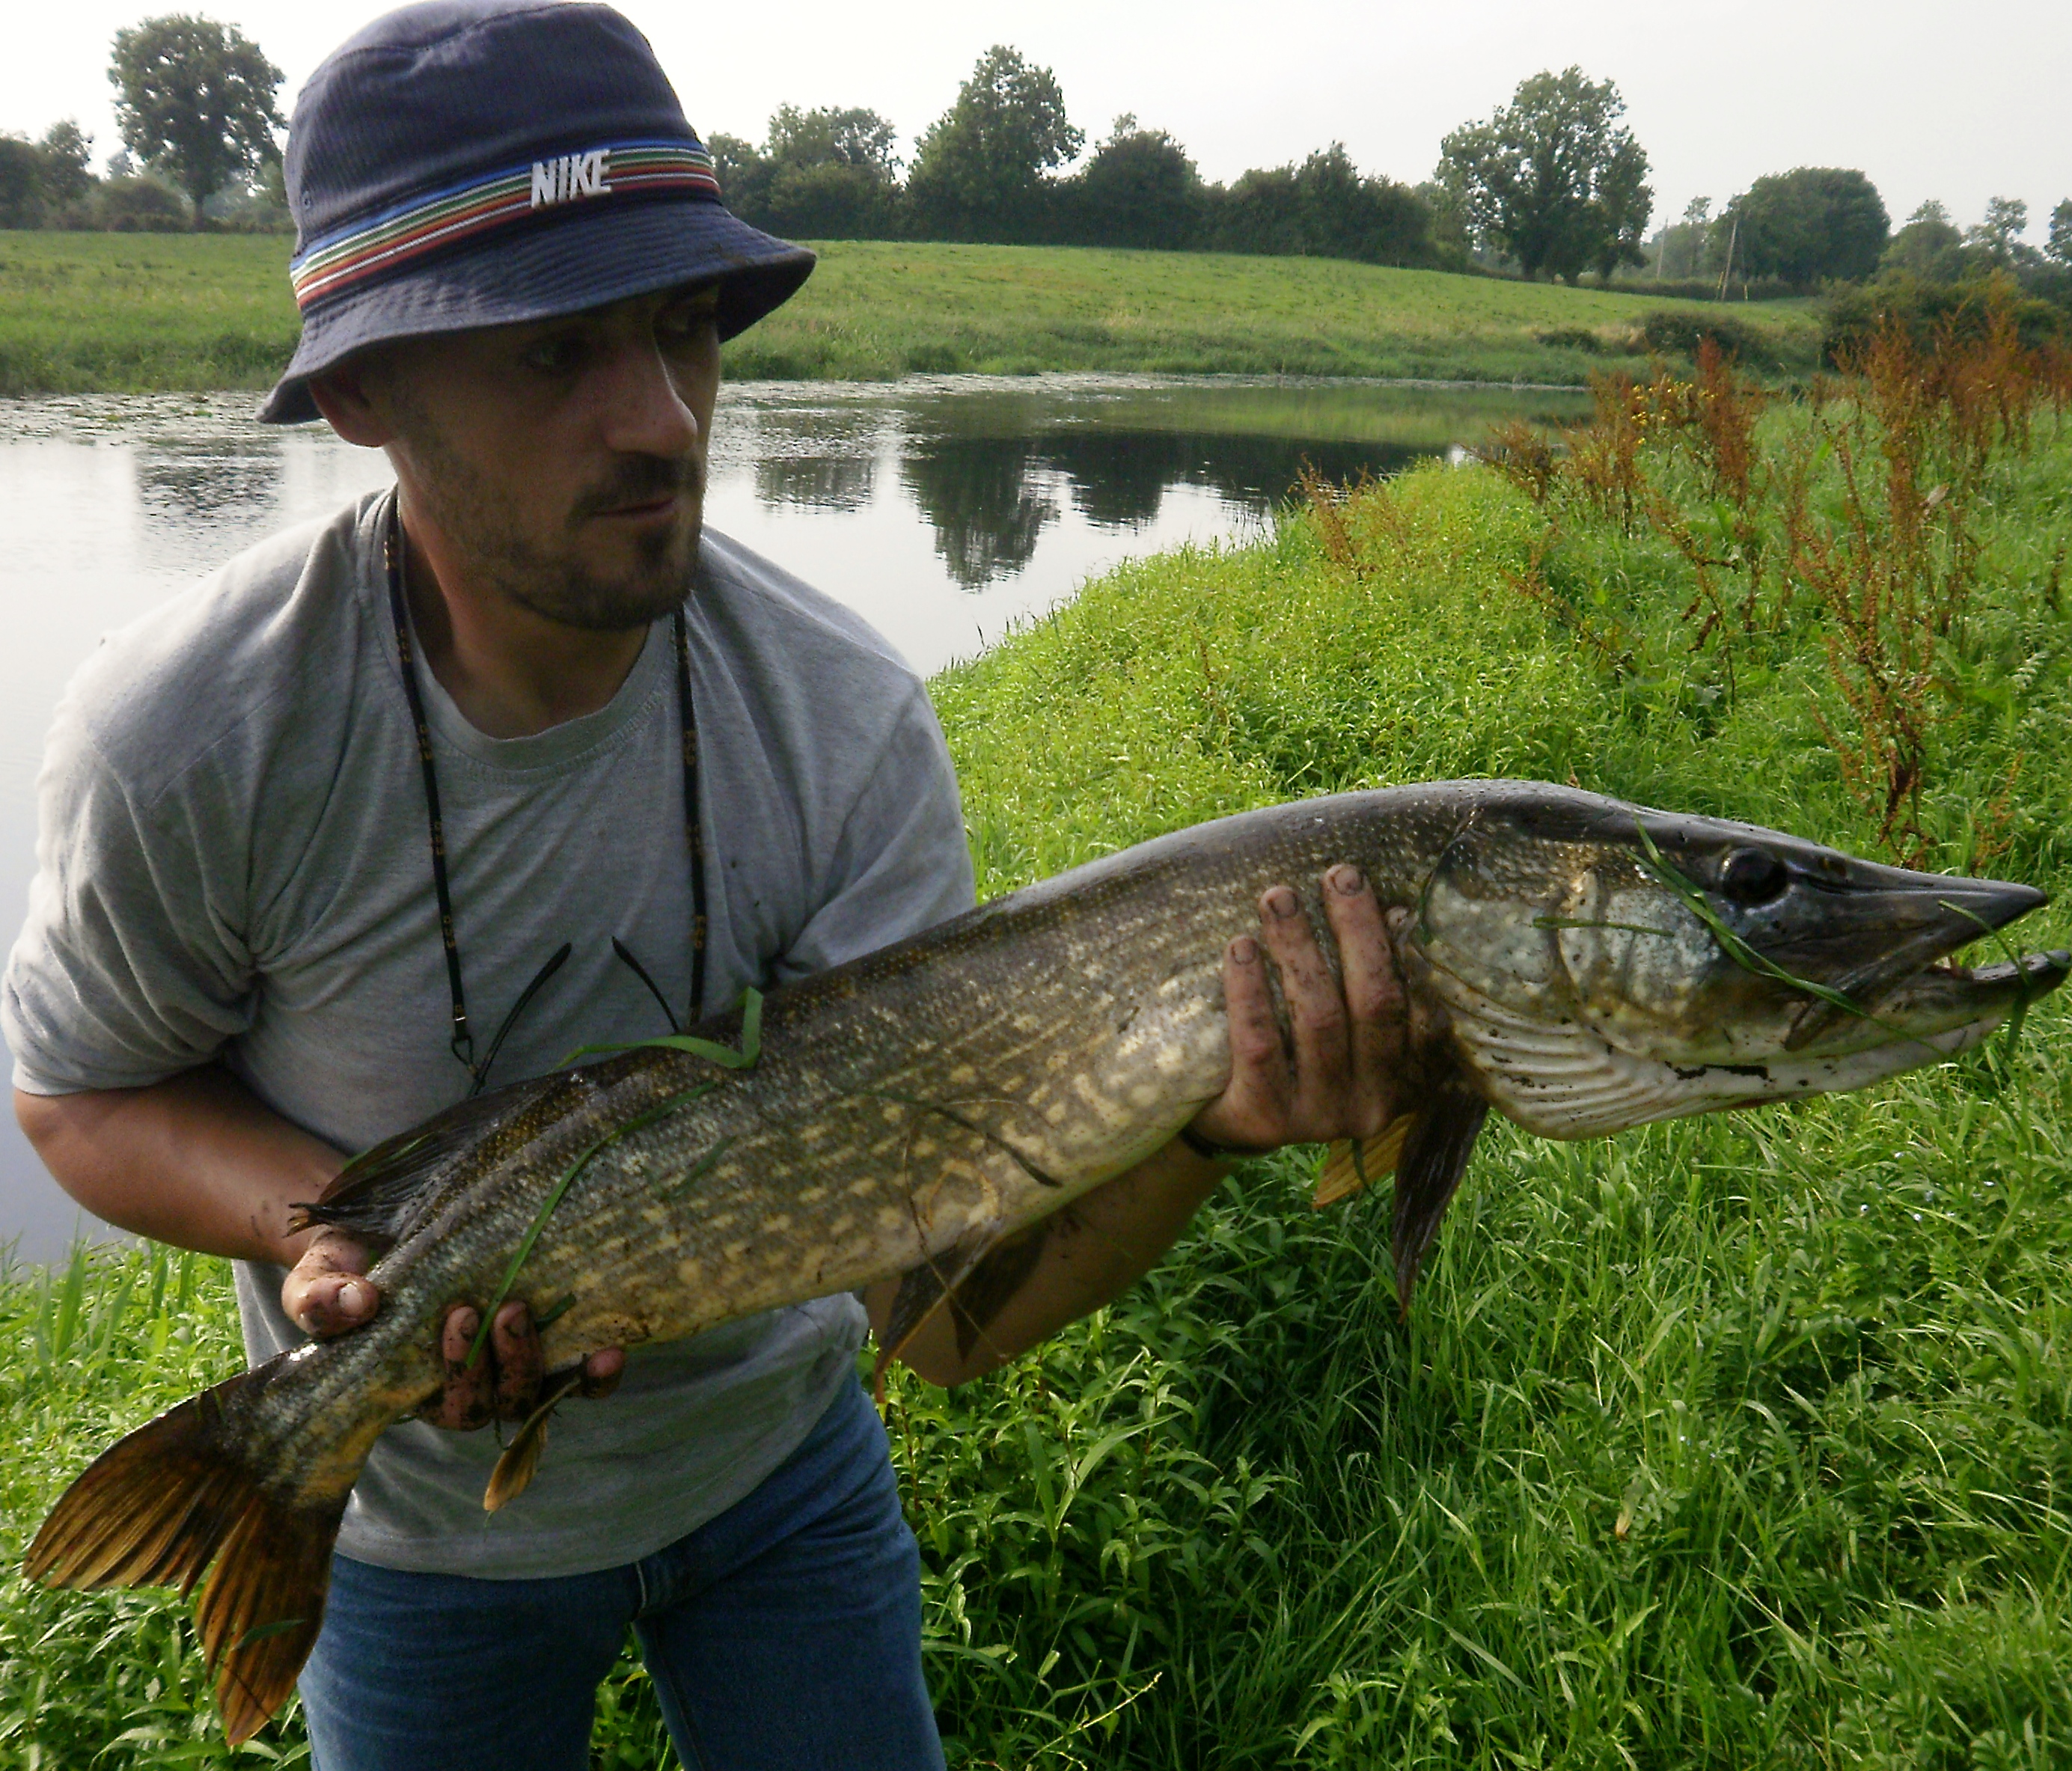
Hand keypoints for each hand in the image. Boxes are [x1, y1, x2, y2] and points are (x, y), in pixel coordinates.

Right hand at [281, 1226, 624, 1429]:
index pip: (446, 1407)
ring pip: (537, 1392)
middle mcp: (468, 1383)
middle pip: (498, 1404)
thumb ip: (321, 1297)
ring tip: (532, 1312)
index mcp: (415, 1385)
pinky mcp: (542, 1339)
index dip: (460, 1378)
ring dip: (543, 1362)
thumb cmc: (346, 1266)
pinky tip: (612, 1350)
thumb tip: (357, 1304)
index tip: (459, 1316)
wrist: (379, 1234)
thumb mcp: (319, 1276)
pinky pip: (575, 1376)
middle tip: (503, 1307)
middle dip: (503, 1364)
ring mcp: (508, 1362)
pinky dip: (594, 1374)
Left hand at [1187, 864, 1410, 1154]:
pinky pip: (1260, 1045)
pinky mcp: (1266, 1119)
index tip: (1392, 897)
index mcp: (1403, 1077)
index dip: (1405, 949)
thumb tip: (1394, 907)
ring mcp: (1319, 1117)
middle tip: (1337, 876)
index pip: (1418, 1008)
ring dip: (1299, 949)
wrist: (1229, 1123)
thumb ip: (1367, 987)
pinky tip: (1240, 947)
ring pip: (1318, 1019)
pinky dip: (1250, 990)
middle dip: (1358, 932)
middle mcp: (1372, 1104)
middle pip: (1376, 1004)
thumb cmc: (1296, 1055)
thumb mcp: (1344, 1031)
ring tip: (1278, 898)